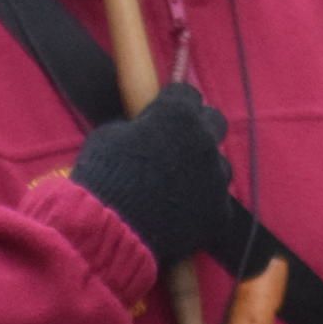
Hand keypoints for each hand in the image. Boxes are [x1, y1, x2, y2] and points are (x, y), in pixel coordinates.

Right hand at [71, 84, 233, 268]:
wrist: (110, 228)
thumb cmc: (102, 176)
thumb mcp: (109, 136)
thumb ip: (137, 126)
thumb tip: (146, 128)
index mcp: (178, 115)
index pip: (187, 95)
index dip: (173, 104)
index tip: (163, 114)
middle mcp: (205, 141)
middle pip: (215, 122)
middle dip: (198, 128)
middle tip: (177, 144)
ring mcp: (216, 177)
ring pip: (219, 164)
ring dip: (203, 169)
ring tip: (178, 185)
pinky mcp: (219, 211)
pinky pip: (216, 201)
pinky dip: (202, 204)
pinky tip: (182, 213)